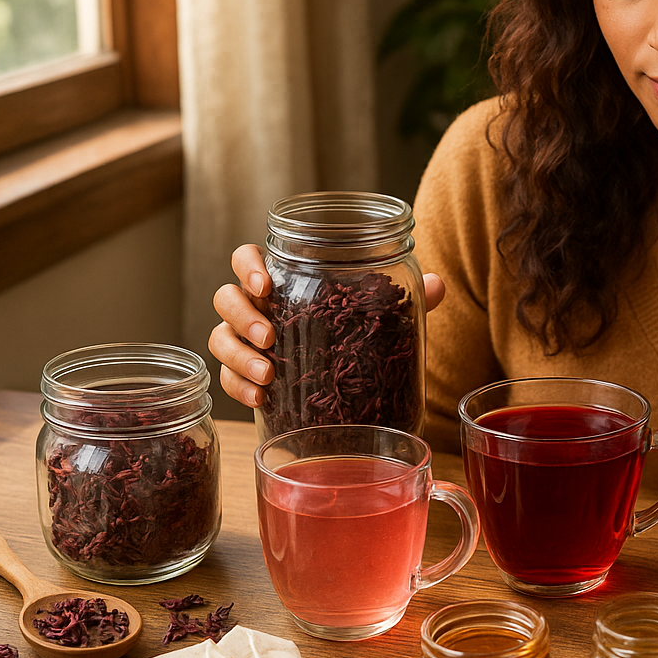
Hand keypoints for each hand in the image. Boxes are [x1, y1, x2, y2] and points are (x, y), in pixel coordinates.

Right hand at [209, 244, 445, 406]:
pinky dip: (239, 389)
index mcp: (282, 280)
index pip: (246, 258)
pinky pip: (228, 380)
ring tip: (268, 374)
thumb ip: (405, 298)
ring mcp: (246, 341)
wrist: (345, 377)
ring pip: (220, 339)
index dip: (247, 266)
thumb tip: (438, 285)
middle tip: (271, 337)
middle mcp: (257, 307)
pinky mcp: (245, 376)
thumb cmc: (352, 330)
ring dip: (238, 356)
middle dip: (243, 317)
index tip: (265, 284)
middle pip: (226, 298)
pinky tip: (261, 399)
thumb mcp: (379, 315)